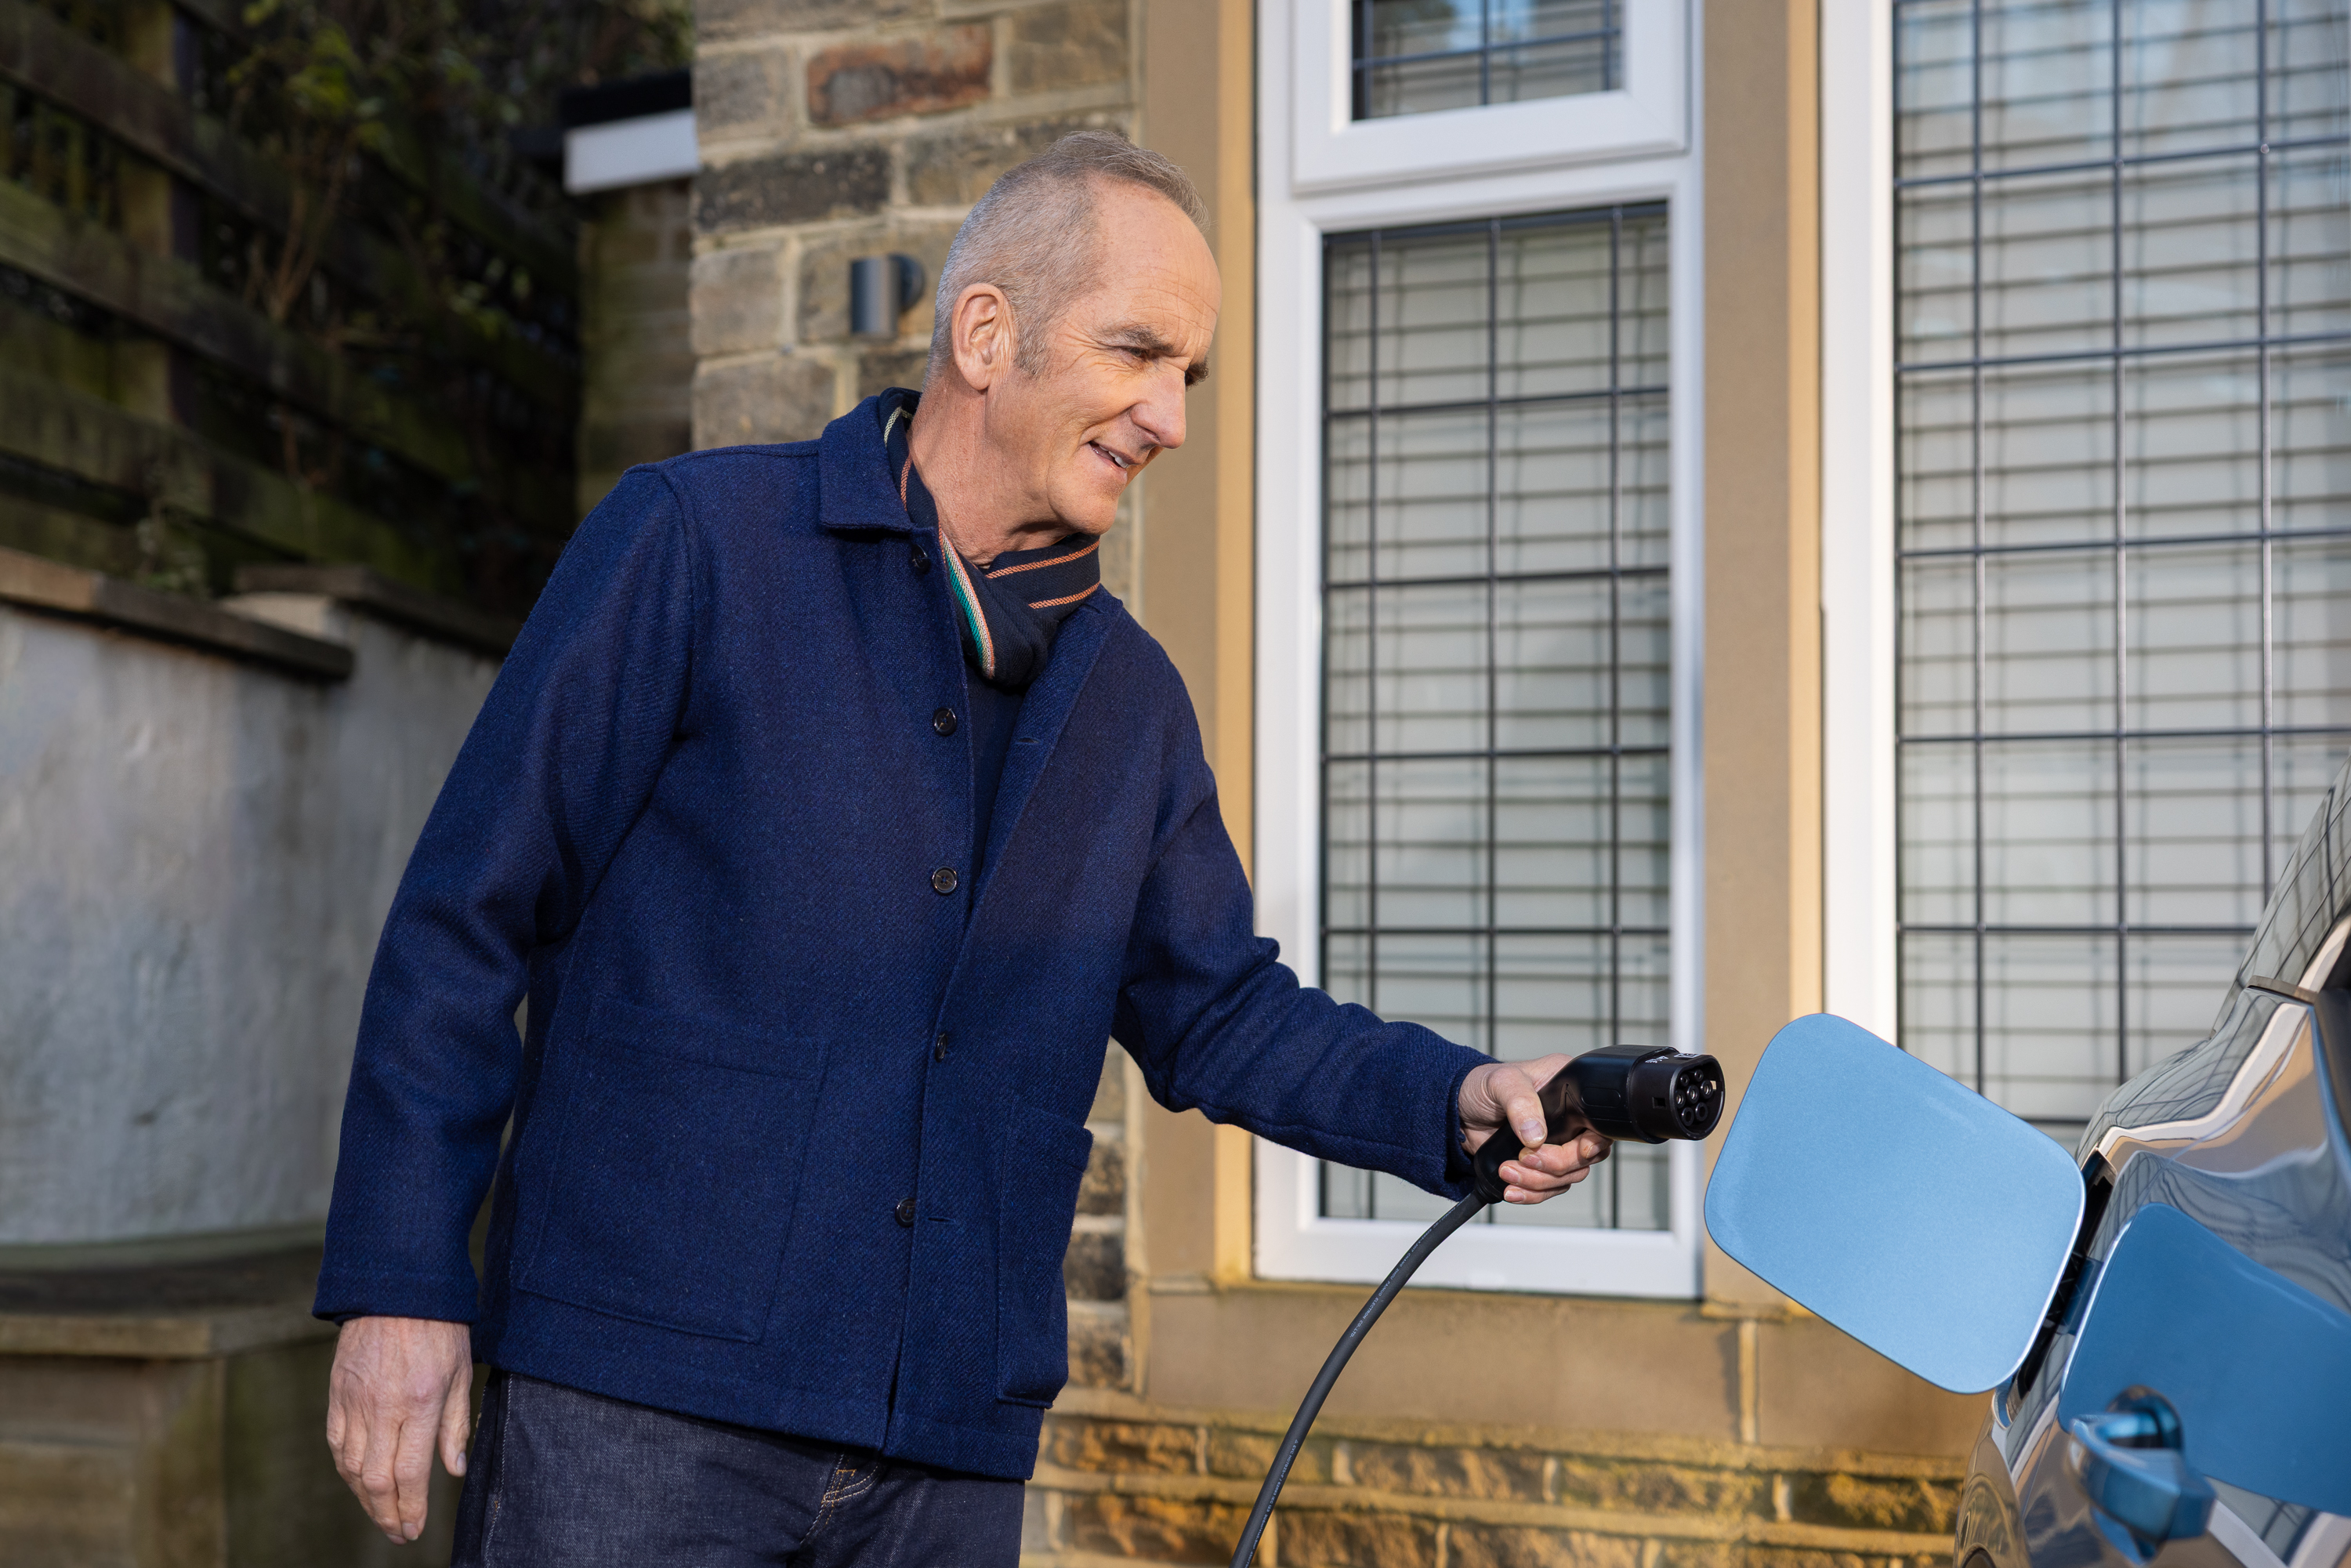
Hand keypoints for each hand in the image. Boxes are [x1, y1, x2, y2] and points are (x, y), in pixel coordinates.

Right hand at [326, 1315, 473, 1541]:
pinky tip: (359, 1481)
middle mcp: (383, 1407)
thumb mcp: (462, 1372)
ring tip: (382, 1514)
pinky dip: (346, 1470)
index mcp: (420, 1402)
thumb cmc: (439, 1326)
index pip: (410, 1473)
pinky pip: (337, 1443)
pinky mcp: (337, 1394)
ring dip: (365, 1498)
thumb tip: (454, 1470)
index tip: (414, 1529)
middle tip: (398, 1534)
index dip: (411, 1508)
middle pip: (376, 1479)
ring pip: (352, 1467)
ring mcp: (355, 1401)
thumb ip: (456, 1425)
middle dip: (386, 1514)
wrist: (396, 1286)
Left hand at [1458, 1054, 1612, 1202]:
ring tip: (1508, 1172)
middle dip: (1554, 1166)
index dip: (1591, 1144)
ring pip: (1565, 1177)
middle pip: (1583, 1157)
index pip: (1597, 1124)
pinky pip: (1547, 1188)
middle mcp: (1569, 1120)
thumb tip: (1536, 1135)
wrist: (1457, 1109)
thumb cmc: (1481, 1085)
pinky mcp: (1539, 1164)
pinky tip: (1513, 1190)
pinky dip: (1531, 1193)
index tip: (1577, 1152)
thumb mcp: (1501, 1082)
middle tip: (1524, 1160)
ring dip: (1538, 1183)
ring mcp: (1555, 1144)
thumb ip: (1520, 1103)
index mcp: (1569, 1090)